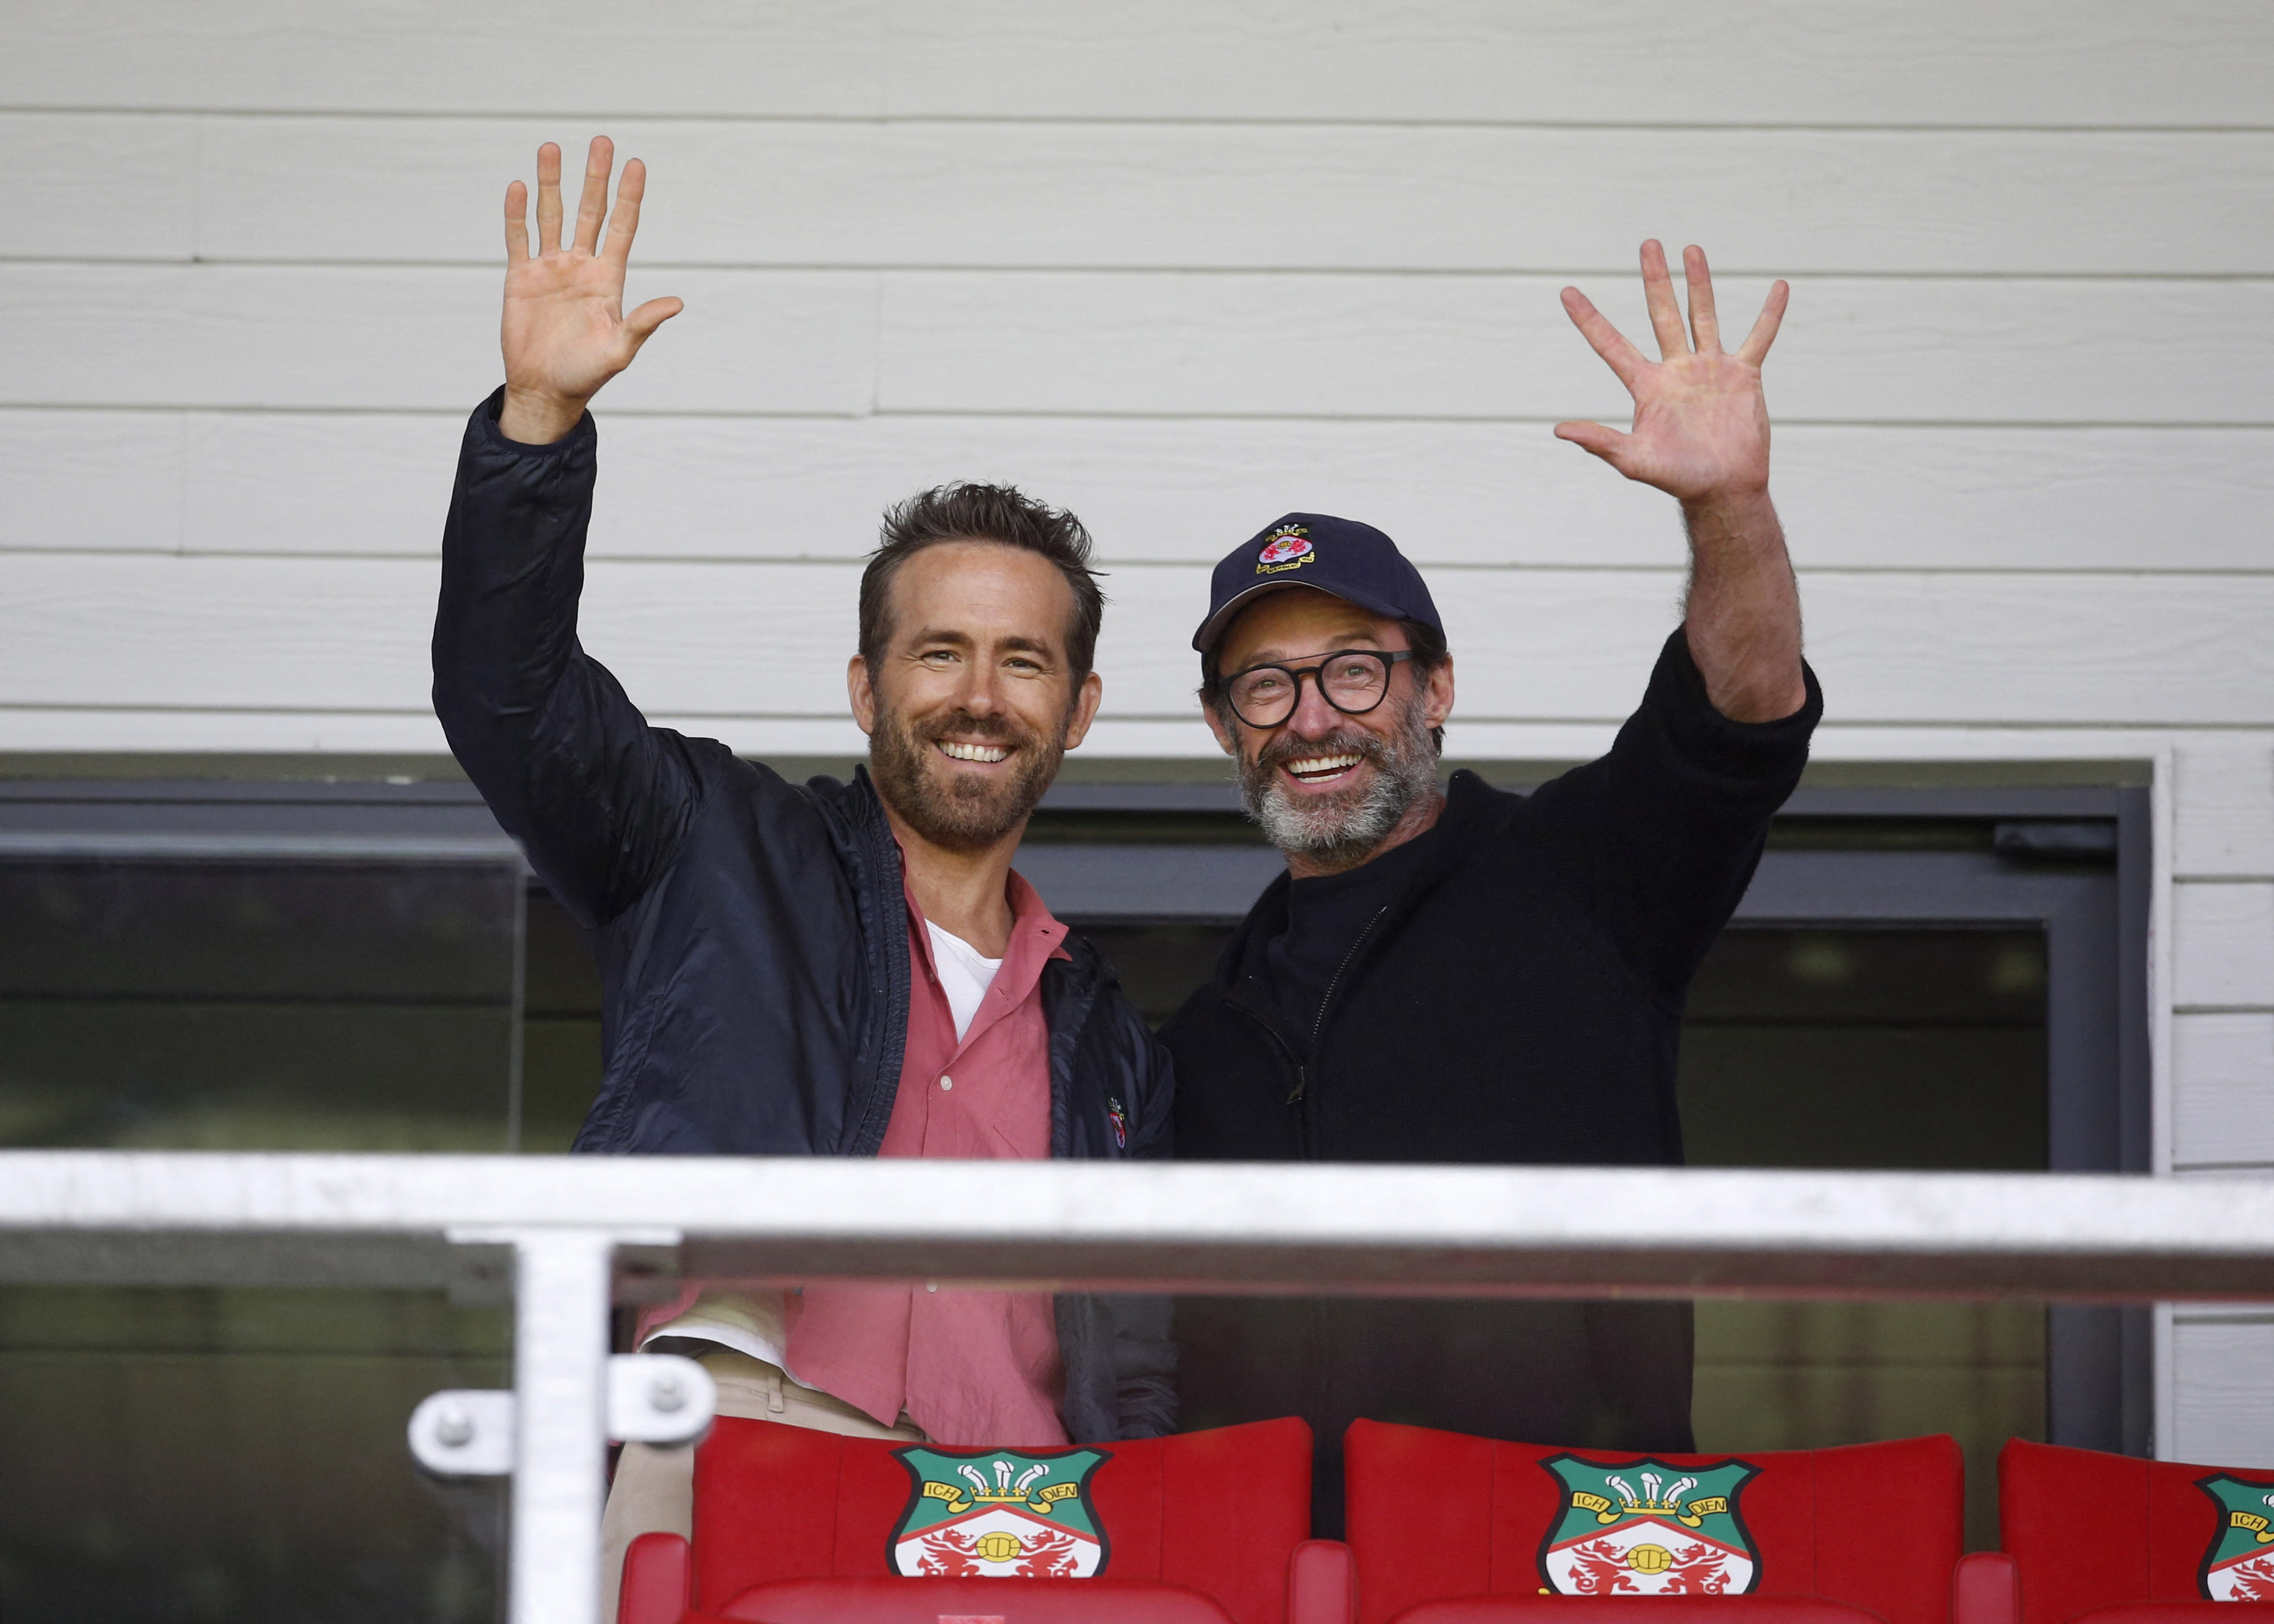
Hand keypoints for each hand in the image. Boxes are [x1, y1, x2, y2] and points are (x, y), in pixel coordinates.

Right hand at [497, 137, 681, 443]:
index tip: (636, 163)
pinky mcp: (521, 278)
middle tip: (601, 141)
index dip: (629, 196)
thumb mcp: (620, 350)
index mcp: (608, 279)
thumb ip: (643, 323)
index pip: (621, 228)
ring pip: (552, 215)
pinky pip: (518, 238)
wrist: (545, 391)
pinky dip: (516, 213)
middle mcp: (581, 267)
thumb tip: (677, 303)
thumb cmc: (586, 375)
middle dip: (595, 178)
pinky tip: (518, 186)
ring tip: (552, 148)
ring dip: (551, 183)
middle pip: (590, 212)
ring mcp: (550, 269)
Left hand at [1554, 241, 1786, 504]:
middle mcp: (1676, 370)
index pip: (1611, 345)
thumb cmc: (1677, 478)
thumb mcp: (1634, 461)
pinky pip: (1759, 337)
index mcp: (1647, 386)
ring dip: (1699, 283)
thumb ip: (1599, 442)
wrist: (1723, 488)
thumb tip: (1559, 430)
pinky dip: (1770, 314)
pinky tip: (1779, 287)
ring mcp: (1710, 369)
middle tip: (1648, 244)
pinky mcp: (1744, 375)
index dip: (1589, 319)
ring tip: (1691, 250)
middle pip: (1662, 315)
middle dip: (1655, 280)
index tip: (1567, 292)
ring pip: (1703, 316)